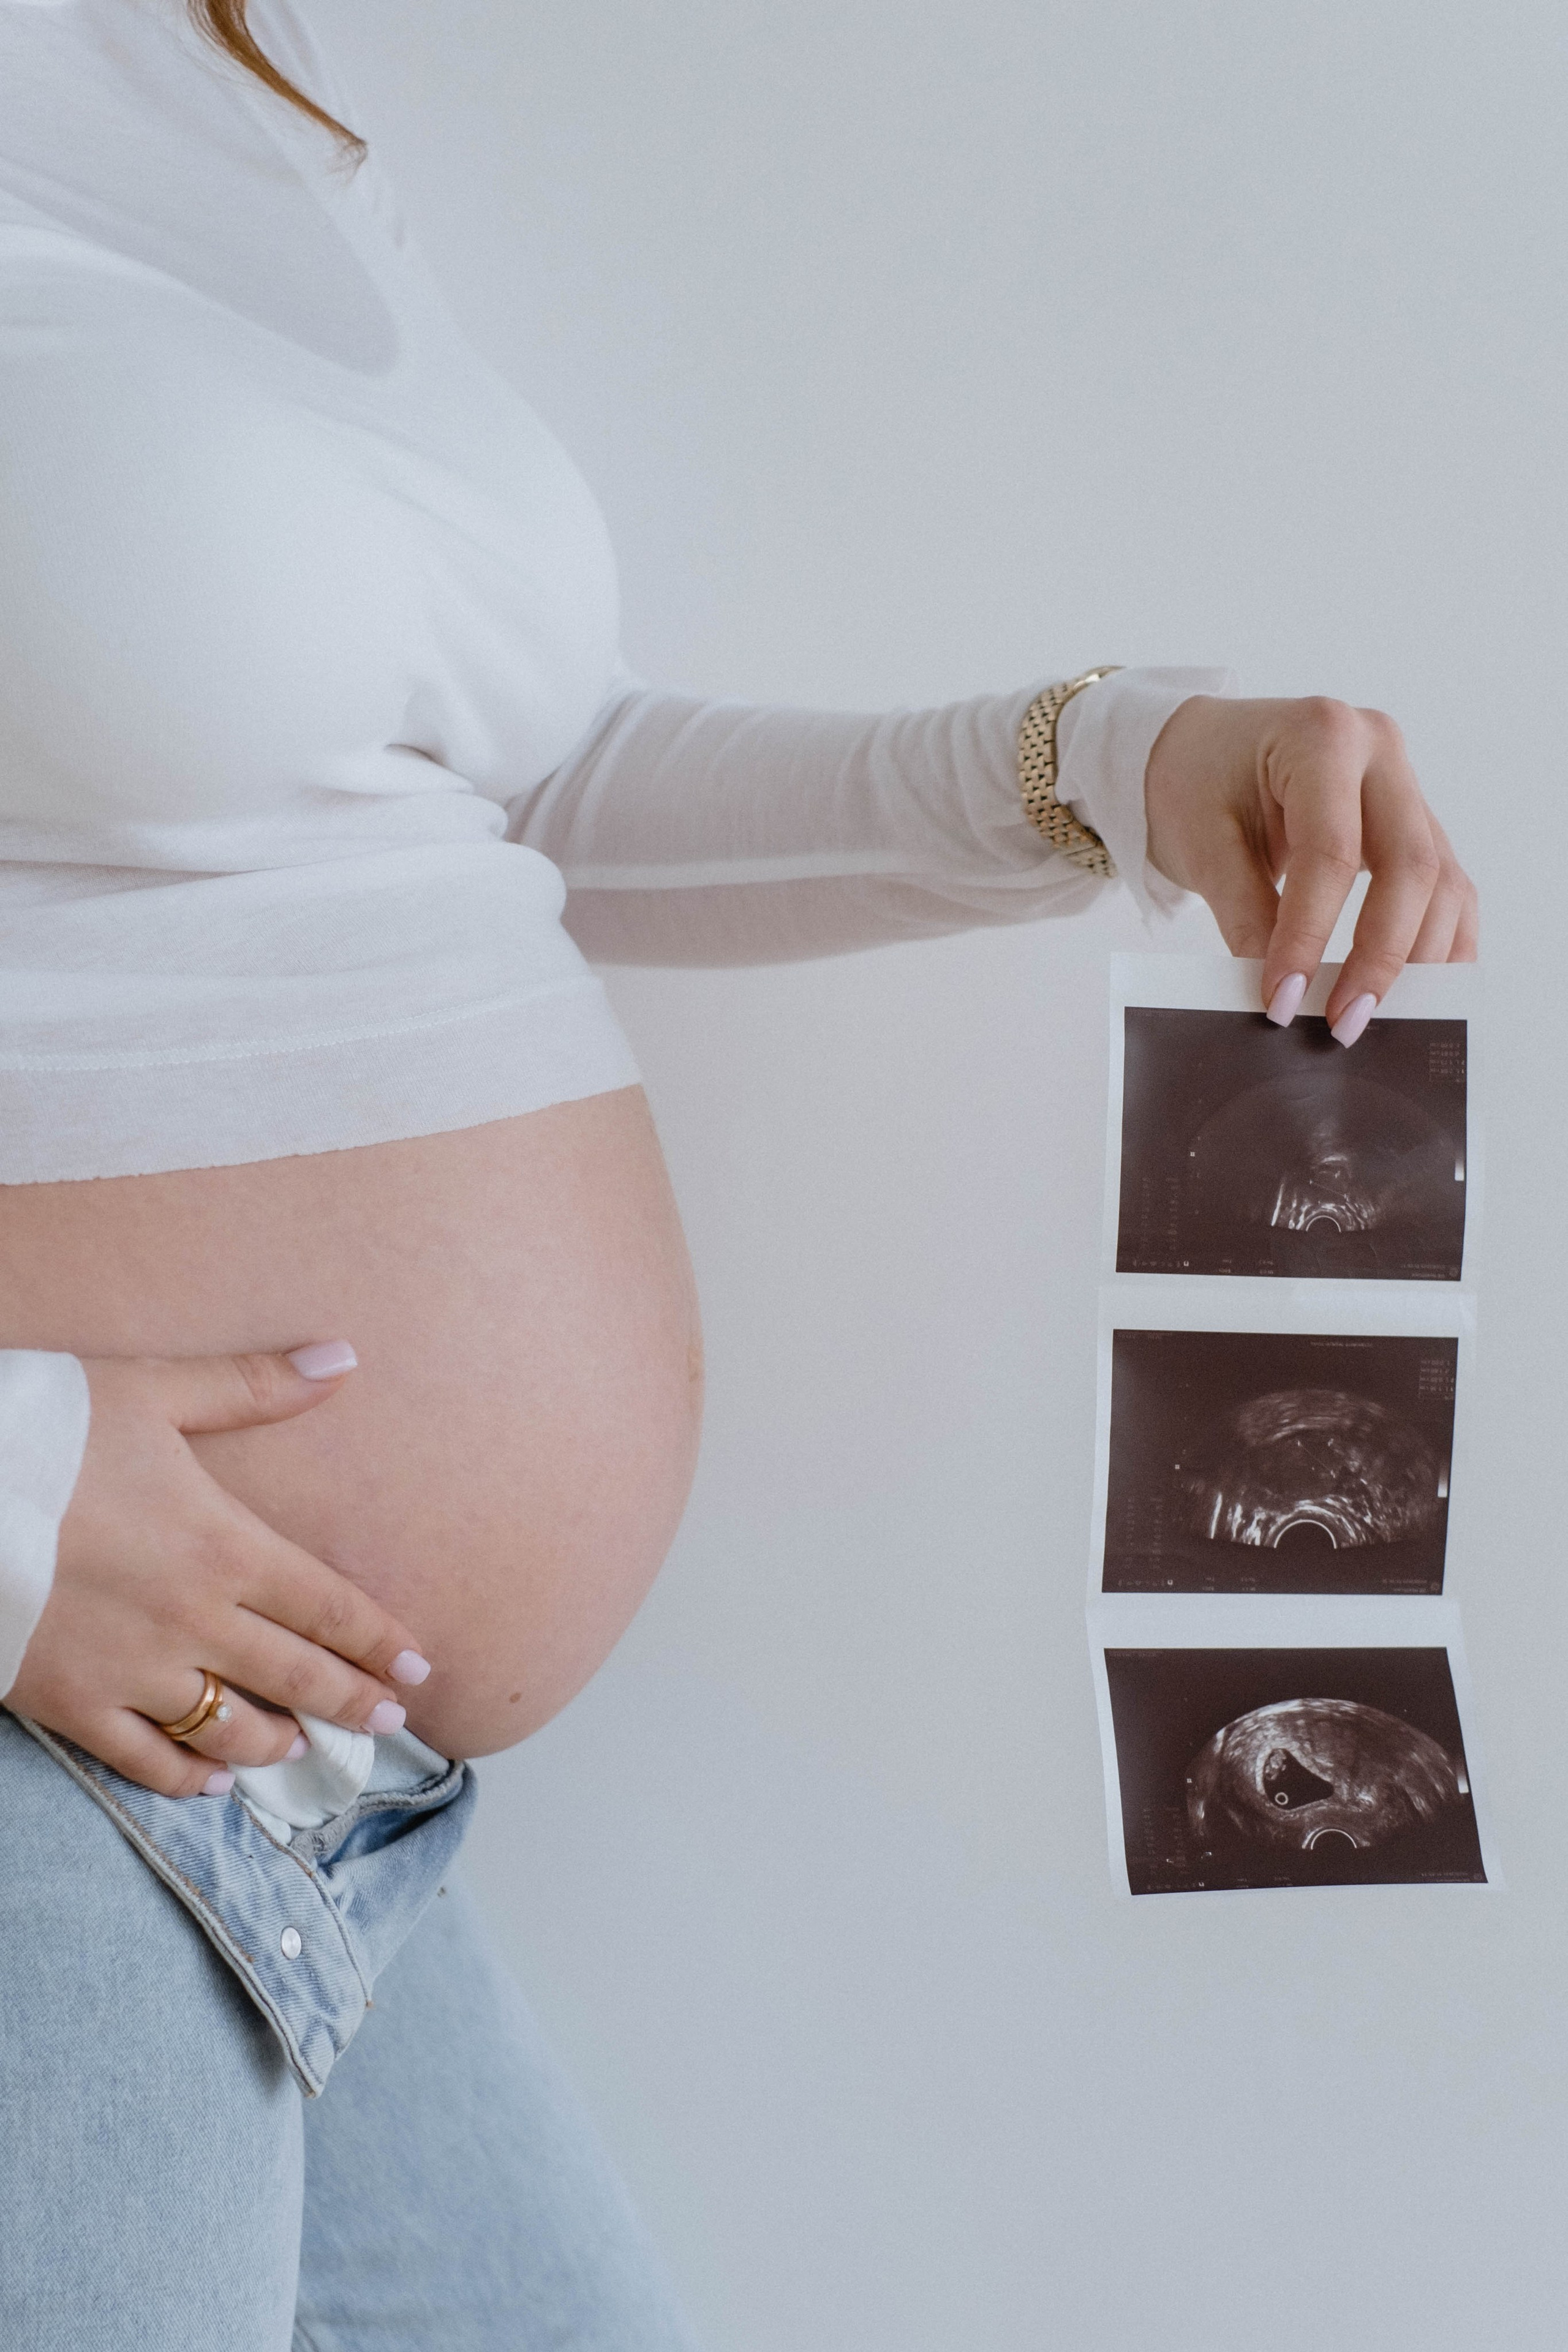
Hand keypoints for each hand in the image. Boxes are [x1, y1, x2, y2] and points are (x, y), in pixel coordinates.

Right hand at [7, 1345, 430, 1797]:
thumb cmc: (44, 1430)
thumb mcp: (153, 1391)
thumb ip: (253, 1387)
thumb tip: (342, 1357)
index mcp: (223, 1546)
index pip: (329, 1608)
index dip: (380, 1643)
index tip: (420, 1672)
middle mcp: (191, 1620)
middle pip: (295, 1675)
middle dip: (351, 1702)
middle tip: (392, 1724)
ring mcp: (131, 1670)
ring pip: (229, 1726)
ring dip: (277, 1742)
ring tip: (307, 1749)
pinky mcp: (69, 1702)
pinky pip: (144, 1758)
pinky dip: (186, 1777)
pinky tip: (212, 1781)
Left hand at [1144, 696, 1476, 1041]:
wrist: (1201, 747)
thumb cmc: (1195, 782)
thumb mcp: (1202, 843)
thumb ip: (1244, 914)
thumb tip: (1283, 996)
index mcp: (1321, 735)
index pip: (1331, 853)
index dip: (1310, 936)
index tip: (1283, 1001)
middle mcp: (1380, 750)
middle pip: (1411, 866)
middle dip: (1380, 956)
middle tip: (1342, 1024)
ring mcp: (1406, 785)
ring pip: (1443, 881)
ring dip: (1418, 958)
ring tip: (1374, 1016)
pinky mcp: (1416, 821)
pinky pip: (1447, 886)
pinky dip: (1438, 942)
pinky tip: (1419, 991)